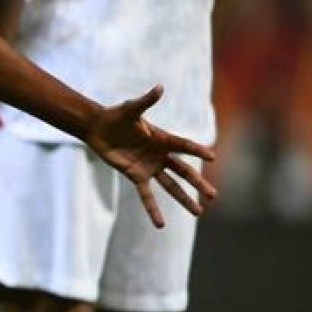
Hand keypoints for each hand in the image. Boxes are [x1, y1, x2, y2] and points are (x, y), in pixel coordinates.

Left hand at [82, 85, 217, 227]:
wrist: (98, 127)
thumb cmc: (116, 115)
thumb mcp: (130, 109)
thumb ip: (145, 101)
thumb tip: (159, 87)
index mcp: (163, 138)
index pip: (185, 146)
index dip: (198, 150)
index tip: (213, 156)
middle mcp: (160, 155)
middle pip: (184, 171)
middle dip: (198, 183)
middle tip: (214, 196)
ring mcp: (150, 167)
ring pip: (171, 186)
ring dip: (184, 199)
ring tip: (199, 212)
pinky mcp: (136, 176)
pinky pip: (146, 195)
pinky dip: (152, 209)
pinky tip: (160, 224)